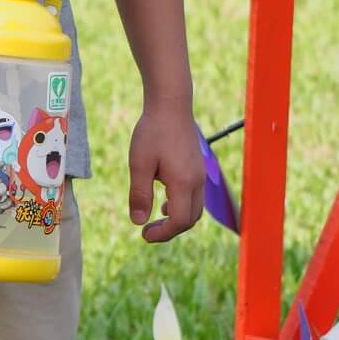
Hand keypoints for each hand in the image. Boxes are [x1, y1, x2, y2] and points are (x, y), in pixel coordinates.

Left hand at [128, 99, 204, 242]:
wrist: (171, 104)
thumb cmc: (153, 131)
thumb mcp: (139, 163)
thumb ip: (139, 194)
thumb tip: (138, 222)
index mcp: (183, 182)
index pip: (179, 221)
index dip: (163, 234)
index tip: (144, 235)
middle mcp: (197, 181)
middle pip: (190, 219)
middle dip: (170, 230)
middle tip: (148, 231)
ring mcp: (200, 174)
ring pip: (195, 209)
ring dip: (177, 219)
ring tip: (156, 218)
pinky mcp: (198, 167)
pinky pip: (195, 196)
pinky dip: (182, 206)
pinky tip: (165, 200)